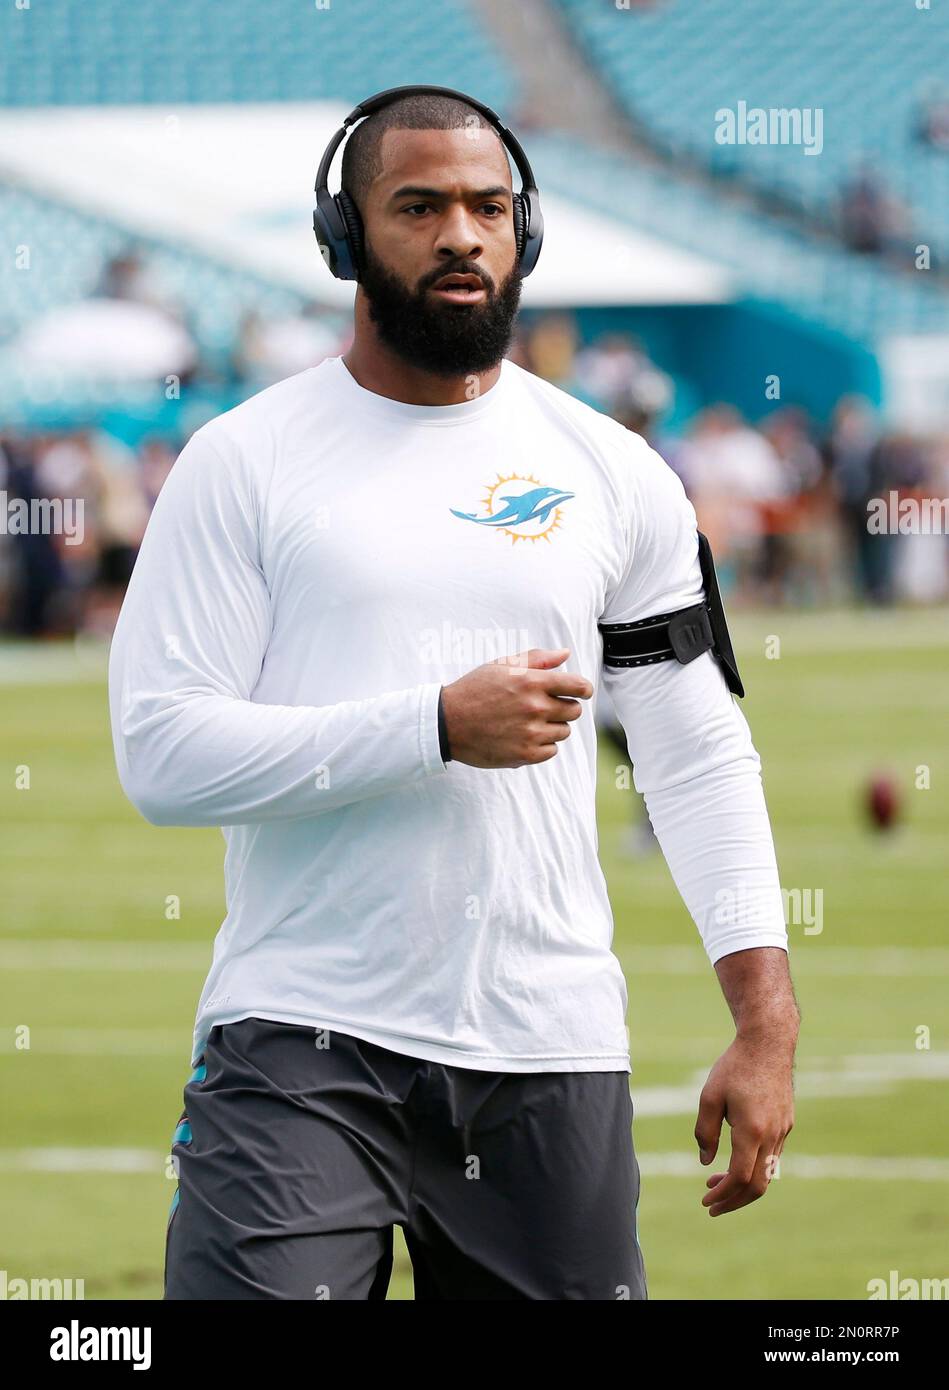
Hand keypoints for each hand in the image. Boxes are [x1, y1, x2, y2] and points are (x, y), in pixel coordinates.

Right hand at [440, 647, 593, 769]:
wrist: (447, 722)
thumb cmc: (474, 690)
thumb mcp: (502, 666)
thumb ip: (537, 659)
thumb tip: (565, 655)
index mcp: (531, 682)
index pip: (578, 686)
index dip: (584, 689)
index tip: (582, 692)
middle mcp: (535, 707)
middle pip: (574, 710)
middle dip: (564, 707)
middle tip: (544, 707)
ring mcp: (531, 733)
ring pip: (564, 731)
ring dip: (552, 727)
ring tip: (529, 722)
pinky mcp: (525, 755)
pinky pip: (552, 751)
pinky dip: (542, 745)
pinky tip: (524, 736)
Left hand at [693, 1033, 794, 1216]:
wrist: (768, 1044)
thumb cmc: (735, 1067)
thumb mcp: (710, 1096)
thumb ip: (705, 1132)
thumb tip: (706, 1162)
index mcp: (752, 1130)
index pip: (739, 1177)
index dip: (722, 1194)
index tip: (706, 1200)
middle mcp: (772, 1136)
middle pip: (758, 1186)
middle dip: (734, 1201)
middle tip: (713, 1206)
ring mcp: (782, 1131)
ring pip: (767, 1173)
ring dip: (743, 1185)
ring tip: (716, 1180)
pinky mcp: (786, 1124)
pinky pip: (772, 1157)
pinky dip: (754, 1168)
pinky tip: (736, 1160)